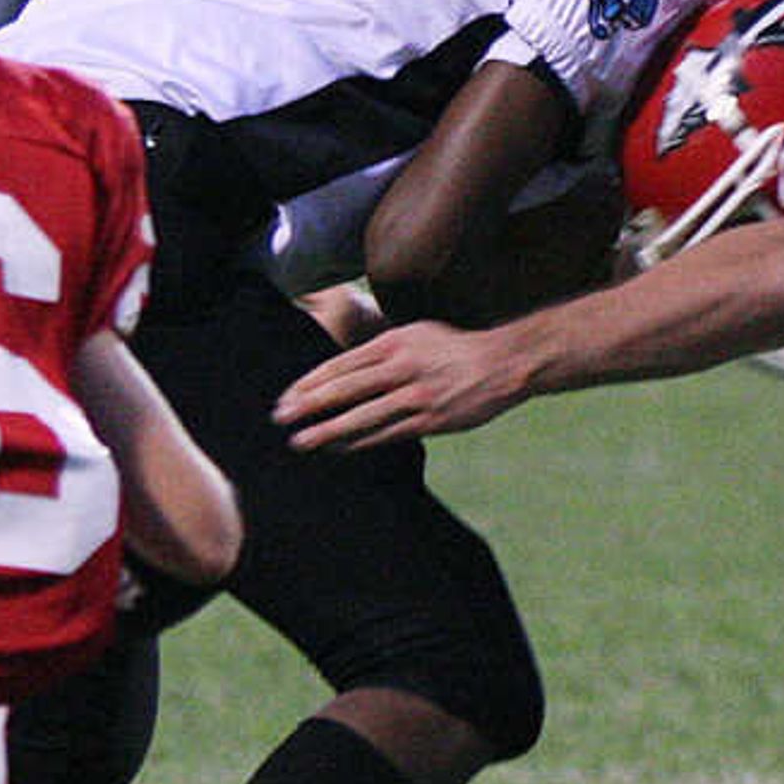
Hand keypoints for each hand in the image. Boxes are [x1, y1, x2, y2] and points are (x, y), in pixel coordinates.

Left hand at [273, 322, 527, 450]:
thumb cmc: (454, 348)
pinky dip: (359, 443)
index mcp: (394, 343)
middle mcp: (402, 368)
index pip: (341, 365)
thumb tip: (343, 369)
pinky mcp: (430, 420)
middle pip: (345, 389)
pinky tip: (339, 449)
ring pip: (363, 417)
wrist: (502, 365)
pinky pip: (387, 434)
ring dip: (328, 431)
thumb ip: (382, 349)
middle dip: (309, 406)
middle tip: (281, 419)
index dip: (310, 383)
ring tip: (302, 442)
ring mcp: (417, 396)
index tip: (286, 398)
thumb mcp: (416, 334)